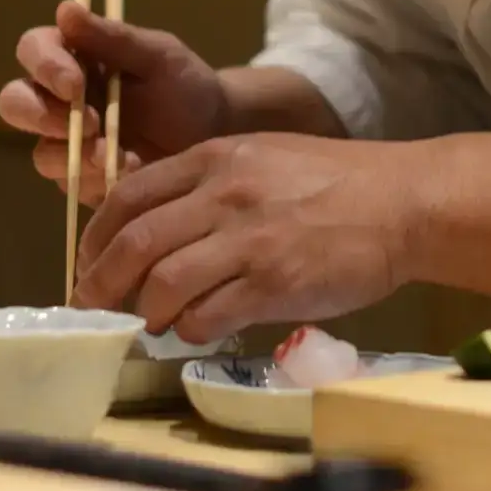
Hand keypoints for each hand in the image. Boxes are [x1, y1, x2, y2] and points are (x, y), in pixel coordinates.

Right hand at [0, 1, 229, 205]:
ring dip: (76, 156)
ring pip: (42, 153)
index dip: (44, 66)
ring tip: (119, 155)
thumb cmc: (184, 86)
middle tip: (86, 125)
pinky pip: (71, 185)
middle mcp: (59, 100)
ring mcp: (67, 143)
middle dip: (41, 116)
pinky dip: (98, 179)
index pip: (33, 50)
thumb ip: (113, 37)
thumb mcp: (157, 56)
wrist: (212, 135)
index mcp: (72, 57)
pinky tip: (130, 170)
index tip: (74, 83)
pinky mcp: (81, 179)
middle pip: (14, 103)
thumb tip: (65, 8)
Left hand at [71, 133, 415, 343]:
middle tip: (92, 307)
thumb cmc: (334, 183)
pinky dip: (191, 330)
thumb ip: (210, 186)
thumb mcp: (262, 160)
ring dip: (147, 312)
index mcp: (215, 160)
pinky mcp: (275, 282)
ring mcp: (249, 239)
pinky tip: (196, 331)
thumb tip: (158, 232)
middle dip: (100, 283)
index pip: (128, 196)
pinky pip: (209, 315)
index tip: (88, 263)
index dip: (95, 237)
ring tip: (153, 323)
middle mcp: (224, 194)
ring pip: (163, 283)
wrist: (401, 202)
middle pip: (134, 243)